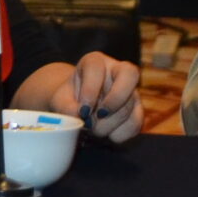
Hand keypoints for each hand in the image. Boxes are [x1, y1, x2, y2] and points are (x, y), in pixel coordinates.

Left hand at [26, 53, 142, 142]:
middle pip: (127, 80)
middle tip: (93, 120)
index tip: (83, 110)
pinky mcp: (137, 108)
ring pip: (130, 106)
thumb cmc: (69, 100)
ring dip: (109, 125)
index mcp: (95, 62)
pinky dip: (120, 134)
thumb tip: (79, 116)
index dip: (90, 90)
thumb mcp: (60, 100)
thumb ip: (66, 107)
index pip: (97, 68)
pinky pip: (136, 123)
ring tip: (94, 130)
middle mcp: (117, 70)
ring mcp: (131, 89)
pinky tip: (108, 135)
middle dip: (110, 106)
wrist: (79, 109)